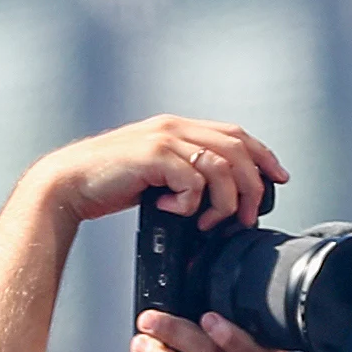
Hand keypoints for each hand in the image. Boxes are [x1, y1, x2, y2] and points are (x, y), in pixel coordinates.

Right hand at [28, 114, 287, 229]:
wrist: (70, 185)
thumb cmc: (115, 184)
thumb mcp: (162, 174)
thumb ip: (191, 173)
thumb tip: (229, 198)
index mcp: (180, 128)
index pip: (236, 135)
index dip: (264, 156)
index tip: (280, 179)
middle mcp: (175, 127)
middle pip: (238, 151)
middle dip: (252, 189)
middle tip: (244, 219)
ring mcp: (164, 139)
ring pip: (222, 168)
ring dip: (223, 203)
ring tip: (206, 223)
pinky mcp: (153, 156)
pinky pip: (194, 181)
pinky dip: (191, 204)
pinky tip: (173, 211)